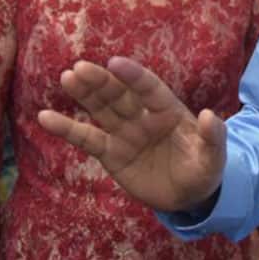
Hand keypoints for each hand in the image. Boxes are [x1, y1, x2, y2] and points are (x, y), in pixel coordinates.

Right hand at [38, 57, 225, 212]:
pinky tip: (45, 117)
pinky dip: (66, 128)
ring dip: (84, 94)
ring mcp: (125, 133)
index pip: (149, 89)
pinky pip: (86, 139)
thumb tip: (209, 115)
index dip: (134, 76)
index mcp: (169, 111)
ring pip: (102, 110)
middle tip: (79, 67)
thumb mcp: (213, 157)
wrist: (189, 197)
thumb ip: (213, 137)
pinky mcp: (111, 153)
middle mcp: (144, 117)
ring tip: (67, 77)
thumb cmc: (204, 170)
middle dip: (102, 82)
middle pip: (120, 95)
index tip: (115, 62)